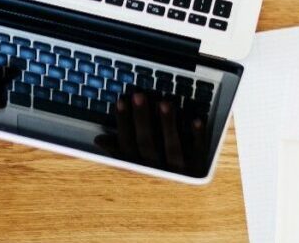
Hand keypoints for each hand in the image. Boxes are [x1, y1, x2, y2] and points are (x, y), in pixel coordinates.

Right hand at [94, 88, 209, 174]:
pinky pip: (198, 152)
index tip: (121, 100)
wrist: (183, 204)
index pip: (126, 146)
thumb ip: (119, 153)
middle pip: (146, 144)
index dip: (123, 123)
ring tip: (165, 102)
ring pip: (171, 148)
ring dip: (168, 124)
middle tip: (139, 95)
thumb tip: (99, 139)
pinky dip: (198, 136)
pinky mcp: (199, 169)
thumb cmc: (155, 174)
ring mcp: (179, 172)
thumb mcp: (135, 166)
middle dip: (142, 118)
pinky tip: (197, 119)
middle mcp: (157, 172)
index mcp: (139, 170)